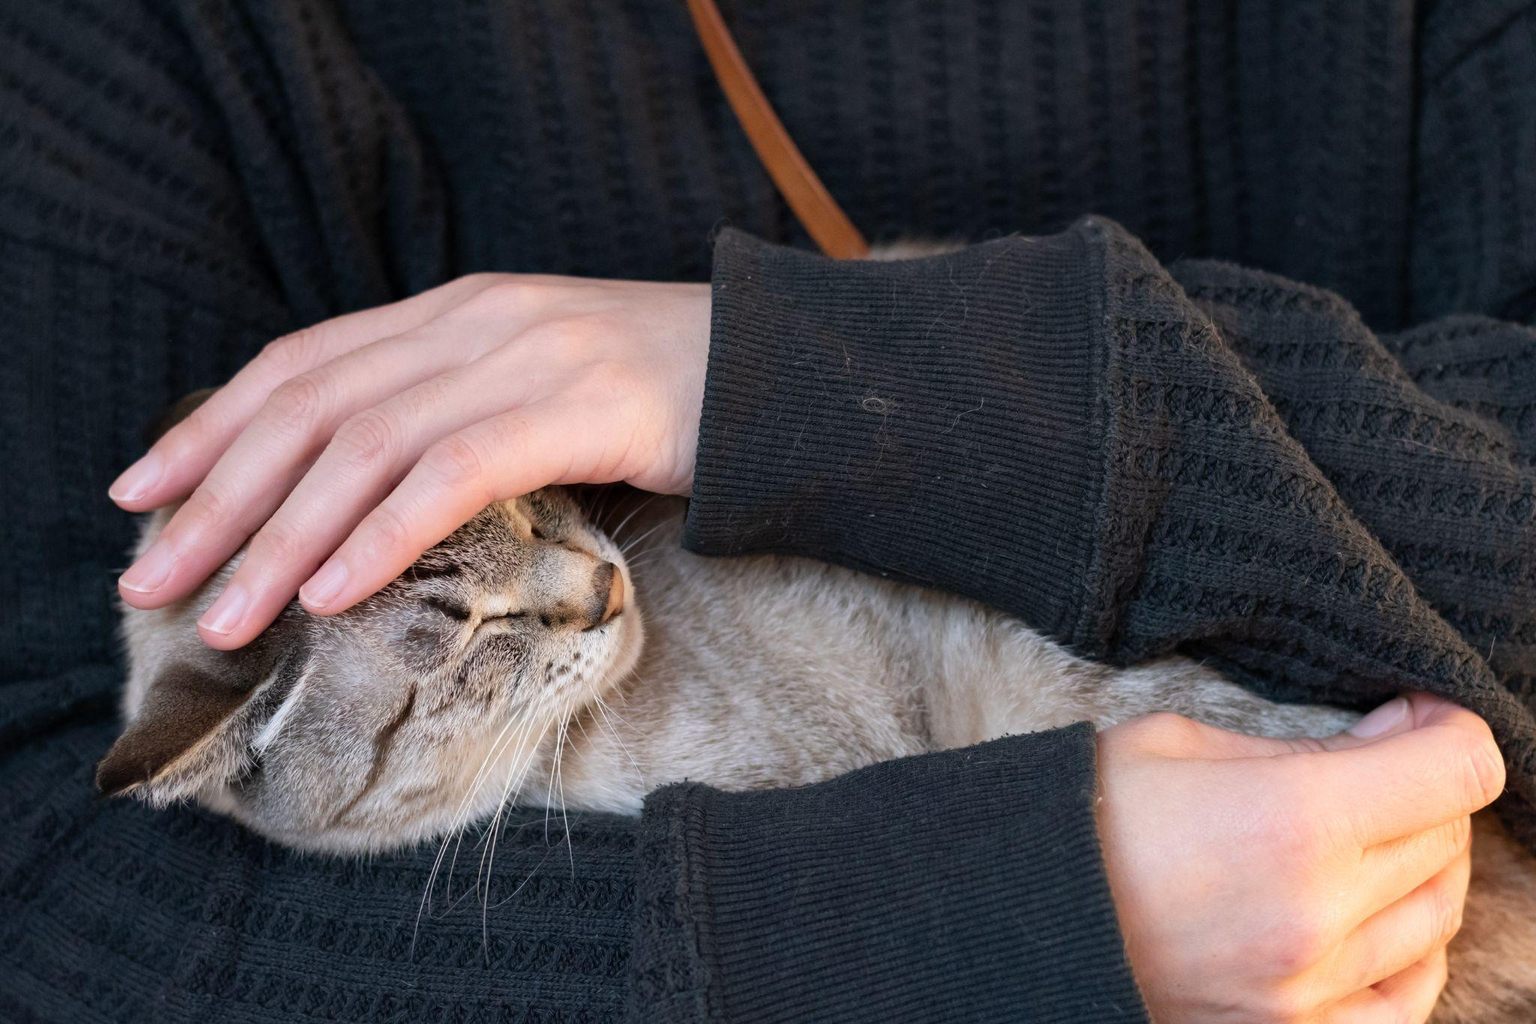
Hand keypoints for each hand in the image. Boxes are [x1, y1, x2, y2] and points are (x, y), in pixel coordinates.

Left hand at [109, 273, 711, 648]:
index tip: (142, 494)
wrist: (785, 372)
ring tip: (226, 616)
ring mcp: (528, 354)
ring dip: (282, 538)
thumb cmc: (663, 397)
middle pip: (311, 405)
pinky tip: (333, 591)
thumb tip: (361, 497)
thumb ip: (455, 411)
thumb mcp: (538, 385)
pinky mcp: (581, 405)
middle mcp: (476, 318)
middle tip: (153, 580)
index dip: (210, 427)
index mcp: (457, 308)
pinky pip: (456, 472)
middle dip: (217, 498)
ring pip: (368, 444)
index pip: (301, 362)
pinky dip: (383, 534)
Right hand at [1097, 692, 1504, 1022]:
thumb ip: (1300, 749)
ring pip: (1437, 917)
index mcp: (1294, 817)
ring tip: (1368, 838)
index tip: (1417, 719)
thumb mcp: (1181, 744)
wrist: (1019, 913)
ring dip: (1420, 865)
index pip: (1457, 771)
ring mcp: (1309, 986)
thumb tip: (1391, 740)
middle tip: (1378, 766)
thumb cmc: (1088, 816)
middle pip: (1447, 838)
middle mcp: (1318, 910)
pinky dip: (1412, 953)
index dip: (1450, 730)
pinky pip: (1405, 1001)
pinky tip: (1379, 921)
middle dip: (1425, 790)